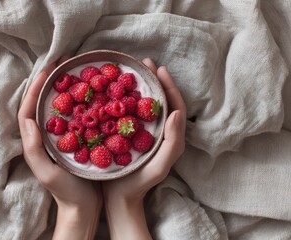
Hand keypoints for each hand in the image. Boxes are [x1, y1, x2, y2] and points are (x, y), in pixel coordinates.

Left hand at [18, 57, 100, 239]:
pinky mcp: (75, 140)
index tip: (47, 70)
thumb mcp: (48, 174)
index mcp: (34, 142)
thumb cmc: (66, 192)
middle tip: (61, 64)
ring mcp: (60, 138)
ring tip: (73, 72)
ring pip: (58, 108)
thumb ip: (34, 150)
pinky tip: (89, 94)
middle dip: (48, 82)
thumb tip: (29, 120)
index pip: (28, 110)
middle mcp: (45, 137)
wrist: (84, 207)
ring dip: (63, 89)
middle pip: (42, 104)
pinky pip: (74, 116)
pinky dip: (78, 102)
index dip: (35, 88)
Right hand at [102, 58, 186, 239]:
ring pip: (148, 105)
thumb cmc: (138, 183)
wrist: (120, 198)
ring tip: (134, 72)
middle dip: (156, 80)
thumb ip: (173, 142)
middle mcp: (160, 132)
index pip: (175, 106)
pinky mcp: (132, 136)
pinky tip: (118, 92)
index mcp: (171, 137)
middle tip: (145, 63)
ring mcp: (146, 133)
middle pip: (162, 101)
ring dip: (143, 87)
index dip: (169, 86)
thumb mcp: (158, 167)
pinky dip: (129, 99)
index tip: (159, 69)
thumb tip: (177, 112)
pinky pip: (133, 113)